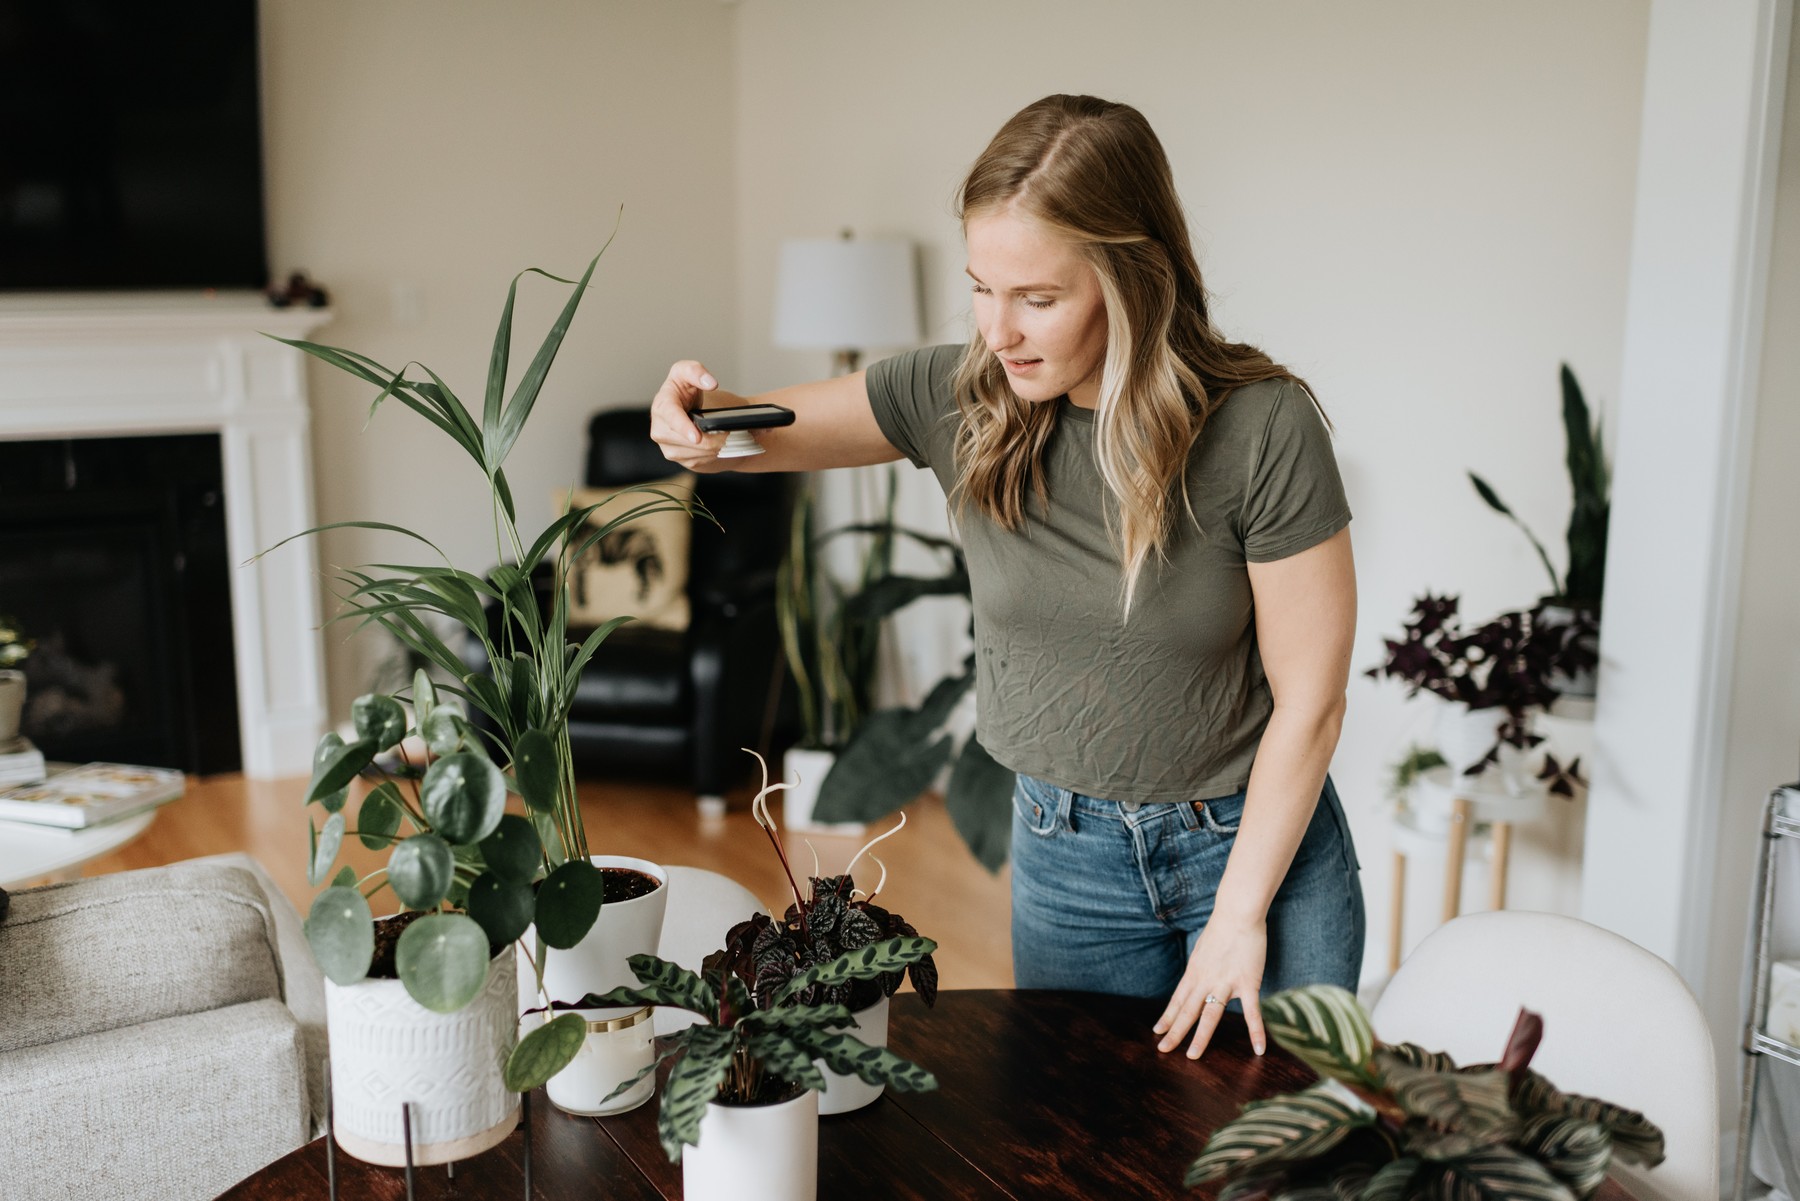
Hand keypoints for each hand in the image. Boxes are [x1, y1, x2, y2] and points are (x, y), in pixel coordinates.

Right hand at [649, 360, 730, 469]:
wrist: (688, 409)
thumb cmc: (686, 389)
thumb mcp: (688, 371)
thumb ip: (697, 371)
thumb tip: (710, 383)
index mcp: (662, 405)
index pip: (670, 418)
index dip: (684, 428)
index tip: (697, 437)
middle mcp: (659, 428)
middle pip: (688, 441)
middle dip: (711, 439)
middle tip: (729, 433)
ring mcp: (667, 446)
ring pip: (695, 453)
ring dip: (714, 447)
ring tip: (725, 437)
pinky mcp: (677, 457)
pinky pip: (698, 460)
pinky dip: (712, 454)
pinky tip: (716, 444)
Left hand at [1153, 915, 1267, 1058]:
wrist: (1238, 914)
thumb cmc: (1222, 929)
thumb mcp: (1202, 950)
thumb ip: (1201, 967)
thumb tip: (1197, 976)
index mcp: (1194, 973)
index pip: (1177, 1000)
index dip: (1167, 1017)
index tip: (1157, 1031)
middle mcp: (1205, 981)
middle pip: (1186, 1011)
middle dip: (1174, 1032)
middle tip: (1163, 1049)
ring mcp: (1225, 983)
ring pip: (1209, 1015)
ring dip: (1200, 1037)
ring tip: (1192, 1056)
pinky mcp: (1247, 983)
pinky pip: (1251, 1012)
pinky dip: (1255, 1031)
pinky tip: (1259, 1049)